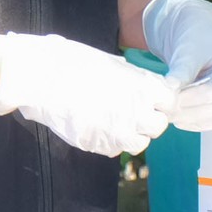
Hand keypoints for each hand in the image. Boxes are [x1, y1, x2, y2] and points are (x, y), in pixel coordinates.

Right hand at [0, 34, 175, 156]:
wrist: (41, 78)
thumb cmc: (73, 62)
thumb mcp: (112, 63)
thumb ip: (132, 78)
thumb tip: (143, 84)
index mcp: (143, 87)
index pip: (170, 102)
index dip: (163, 101)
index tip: (155, 100)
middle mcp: (136, 113)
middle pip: (160, 125)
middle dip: (150, 120)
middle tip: (136, 112)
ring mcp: (118, 132)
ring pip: (140, 143)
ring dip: (133, 134)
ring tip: (117, 122)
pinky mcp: (99, 145)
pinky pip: (115, 150)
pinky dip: (111, 142)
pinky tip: (99, 128)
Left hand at [141, 0, 211, 131]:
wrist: (198, 35)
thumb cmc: (195, 37)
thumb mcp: (188, 50)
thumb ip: (181, 71)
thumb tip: (167, 91)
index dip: (196, 97)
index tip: (172, 99)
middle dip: (190, 110)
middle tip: (164, 109)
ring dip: (188, 118)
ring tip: (166, 111)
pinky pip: (209, 121)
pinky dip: (191, 121)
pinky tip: (174, 114)